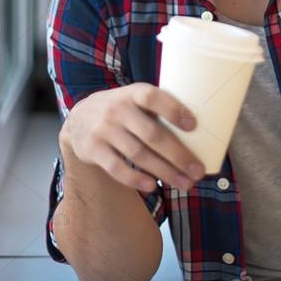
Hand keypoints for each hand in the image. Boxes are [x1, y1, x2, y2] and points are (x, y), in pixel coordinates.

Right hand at [60, 82, 204, 192]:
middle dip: (178, 155)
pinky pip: (117, 168)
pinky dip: (135, 179)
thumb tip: (201, 131)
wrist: (79, 119)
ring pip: (138, 155)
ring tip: (184, 183)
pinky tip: (152, 187)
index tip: (194, 125)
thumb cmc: (122, 111)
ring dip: (164, 172)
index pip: (152, 98)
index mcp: (132, 93)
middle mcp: (117, 109)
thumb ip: (158, 110)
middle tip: (198, 171)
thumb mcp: (134, 99)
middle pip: (151, 134)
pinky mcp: (93, 149)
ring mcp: (103, 130)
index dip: (173, 110)